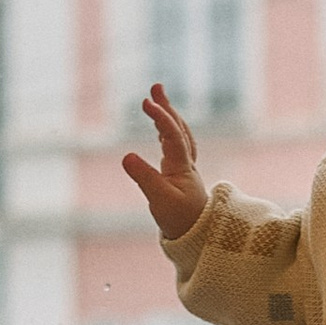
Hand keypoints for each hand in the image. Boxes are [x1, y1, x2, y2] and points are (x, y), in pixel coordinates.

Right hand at [121, 83, 208, 240]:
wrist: (199, 237)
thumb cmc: (181, 220)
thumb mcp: (159, 200)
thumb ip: (144, 177)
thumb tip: (126, 155)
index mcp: (182, 166)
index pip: (172, 135)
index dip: (161, 117)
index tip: (146, 102)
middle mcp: (186, 163)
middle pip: (179, 128)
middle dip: (166, 107)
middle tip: (155, 87)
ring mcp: (184, 168)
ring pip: (179, 135)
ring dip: (168, 116)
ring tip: (156, 101)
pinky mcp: (180, 176)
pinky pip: (175, 146)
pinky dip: (168, 132)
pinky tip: (160, 130)